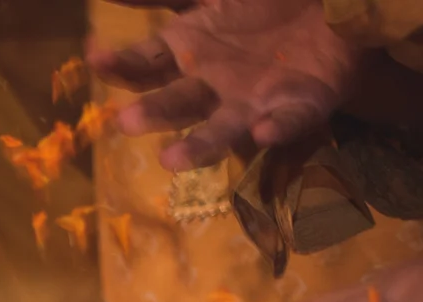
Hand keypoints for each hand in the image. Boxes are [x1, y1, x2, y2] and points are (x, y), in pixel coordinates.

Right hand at [89, 0, 362, 170]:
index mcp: (188, 53)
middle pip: (176, 103)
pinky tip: (264, 130)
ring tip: (171, 160)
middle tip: (126, 121)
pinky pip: (289, 120)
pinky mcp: (300, 106)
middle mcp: (212, 86)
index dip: (119, 64)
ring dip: (199, 144)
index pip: (144, 66)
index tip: (95, 57)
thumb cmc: (263, 2)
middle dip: (153, 113)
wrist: (332, 7)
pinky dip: (278, 128)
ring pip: (222, 128)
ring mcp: (253, 102)